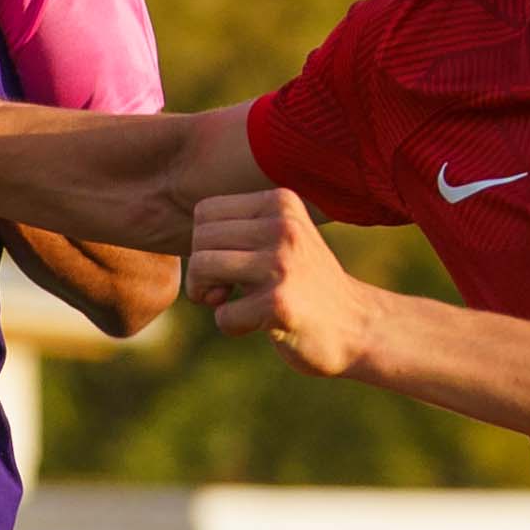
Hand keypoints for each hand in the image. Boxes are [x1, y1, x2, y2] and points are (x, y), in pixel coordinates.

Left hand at [187, 189, 382, 377]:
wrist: (356, 327)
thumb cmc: (306, 284)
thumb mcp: (281, 238)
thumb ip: (238, 228)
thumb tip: (172, 227)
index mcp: (280, 202)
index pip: (204, 212)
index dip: (204, 243)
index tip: (228, 265)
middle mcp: (282, 226)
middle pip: (199, 240)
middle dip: (201, 272)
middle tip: (225, 291)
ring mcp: (282, 264)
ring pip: (202, 268)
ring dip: (209, 297)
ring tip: (234, 305)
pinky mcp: (279, 303)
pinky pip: (222, 314)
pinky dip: (231, 326)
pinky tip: (257, 325)